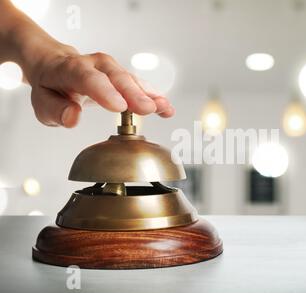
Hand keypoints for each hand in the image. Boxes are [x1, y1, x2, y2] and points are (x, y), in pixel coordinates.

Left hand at [28, 48, 174, 127]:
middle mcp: (95, 64)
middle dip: (133, 93)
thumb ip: (56, 111)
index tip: (119, 106)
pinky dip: (154, 96)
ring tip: (164, 108)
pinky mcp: (124, 77)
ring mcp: (112, 69)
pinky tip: (166, 108)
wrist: (56, 65)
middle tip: (147, 109)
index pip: (88, 78)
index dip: (105, 91)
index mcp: (71, 69)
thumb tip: (73, 117)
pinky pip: (140, 85)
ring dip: (150, 95)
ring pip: (131, 80)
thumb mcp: (42, 103)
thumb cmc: (51, 86)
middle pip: (116, 77)